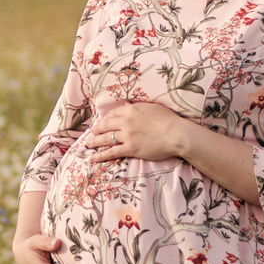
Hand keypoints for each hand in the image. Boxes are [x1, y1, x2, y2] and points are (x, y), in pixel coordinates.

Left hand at [82, 100, 200, 164]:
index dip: (107, 118)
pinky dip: (100, 156)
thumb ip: (139, 107)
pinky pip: (111, 152)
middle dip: (97, 130)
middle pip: (106, 125)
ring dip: (95, 142)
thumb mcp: (153, 108)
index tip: (103, 121)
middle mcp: (126, 121)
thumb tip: (129, 105)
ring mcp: (127, 135)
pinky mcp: (130, 148)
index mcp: (131, 110)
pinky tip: (93, 158)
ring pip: (106, 138)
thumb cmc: (169, 120)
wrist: (176, 134)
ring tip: (88, 144)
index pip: (114, 113)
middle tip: (91, 133)